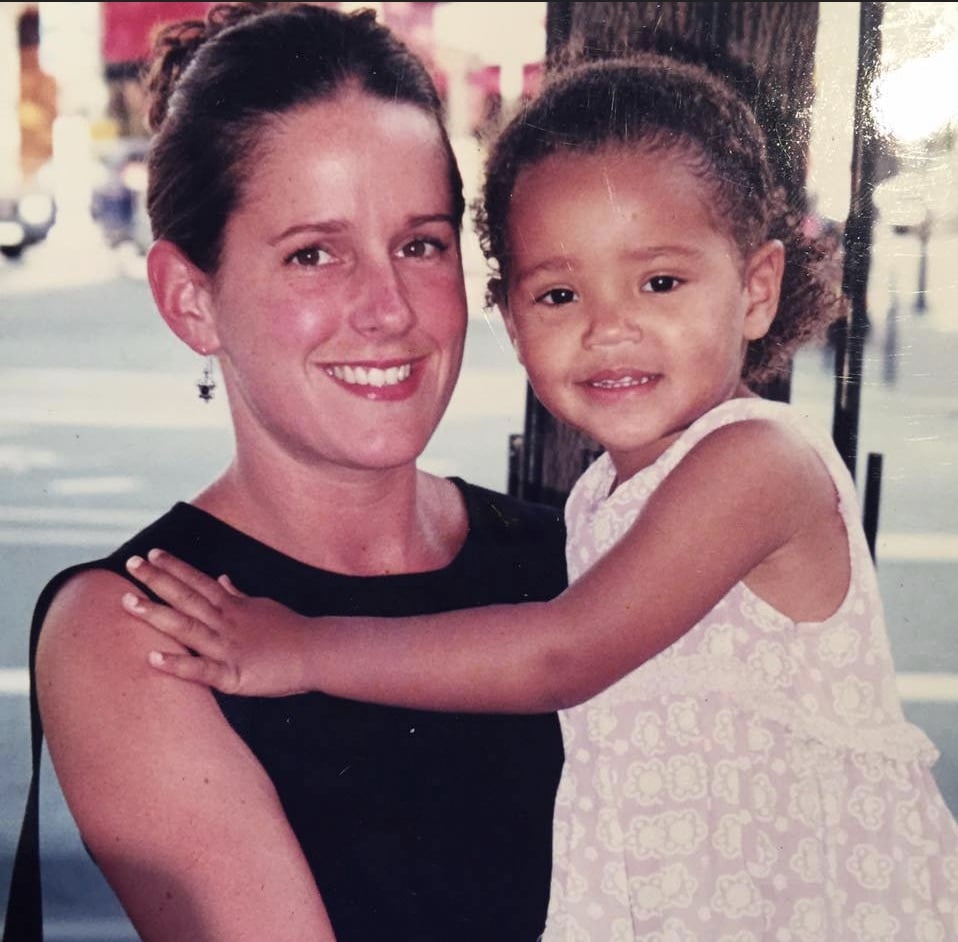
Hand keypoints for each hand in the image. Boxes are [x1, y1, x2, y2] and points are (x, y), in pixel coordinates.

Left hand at [122, 549, 311, 696]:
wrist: (317, 652)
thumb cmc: (290, 630)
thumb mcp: (262, 606)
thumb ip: (237, 595)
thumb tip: (221, 578)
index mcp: (233, 606)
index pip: (198, 582)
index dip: (174, 568)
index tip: (151, 554)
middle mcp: (226, 622)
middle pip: (187, 597)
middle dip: (157, 581)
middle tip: (130, 564)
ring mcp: (228, 647)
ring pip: (187, 628)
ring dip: (157, 615)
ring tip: (129, 603)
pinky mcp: (234, 675)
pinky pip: (202, 671)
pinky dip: (178, 665)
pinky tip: (153, 660)